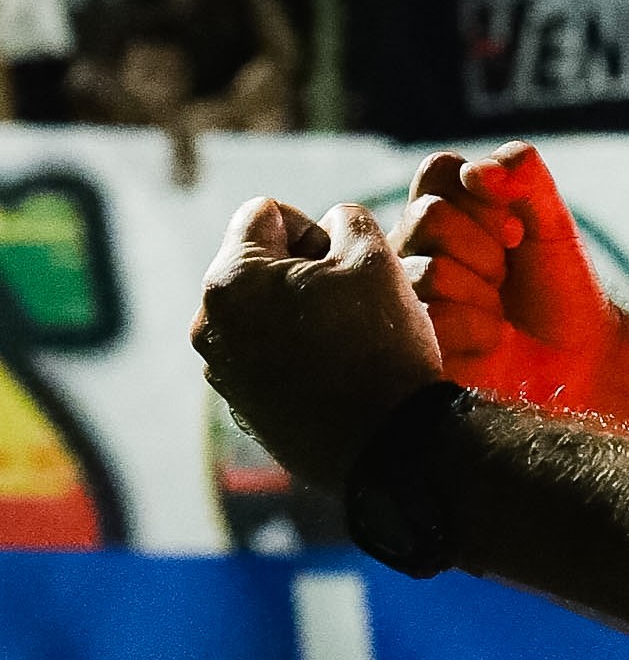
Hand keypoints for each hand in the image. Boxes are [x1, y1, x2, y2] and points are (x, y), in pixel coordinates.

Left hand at [192, 199, 440, 488]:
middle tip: (349, 296)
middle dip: (301, 267)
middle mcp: (209, 326)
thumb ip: (346, 219)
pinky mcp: (240, 407)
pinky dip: (294, 349)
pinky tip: (336, 369)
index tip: (341, 261)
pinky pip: (263, 354)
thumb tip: (331, 224)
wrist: (387, 445)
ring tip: (346, 334)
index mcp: (230, 281)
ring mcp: (220, 372)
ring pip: (260, 310)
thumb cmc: (378, 342)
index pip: (262, 214)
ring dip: (298, 308)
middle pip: (256, 264)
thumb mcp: (373, 255)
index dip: (311, 224)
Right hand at [394, 143, 618, 408]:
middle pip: (430, 216)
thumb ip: (522, 171)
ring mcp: (404, 295)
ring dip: (486, 292)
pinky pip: (434, 319)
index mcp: (437, 207)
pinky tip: (489, 338)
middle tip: (506, 275)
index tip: (516, 230)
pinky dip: (480, 328)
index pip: (438, 170)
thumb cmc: (556, 280)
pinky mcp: (409, 344)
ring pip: (432, 271)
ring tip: (498, 309)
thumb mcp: (550, 215)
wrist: (577, 352)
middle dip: (489, 247)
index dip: (485, 198)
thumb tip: (475, 172)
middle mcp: (409, 247)